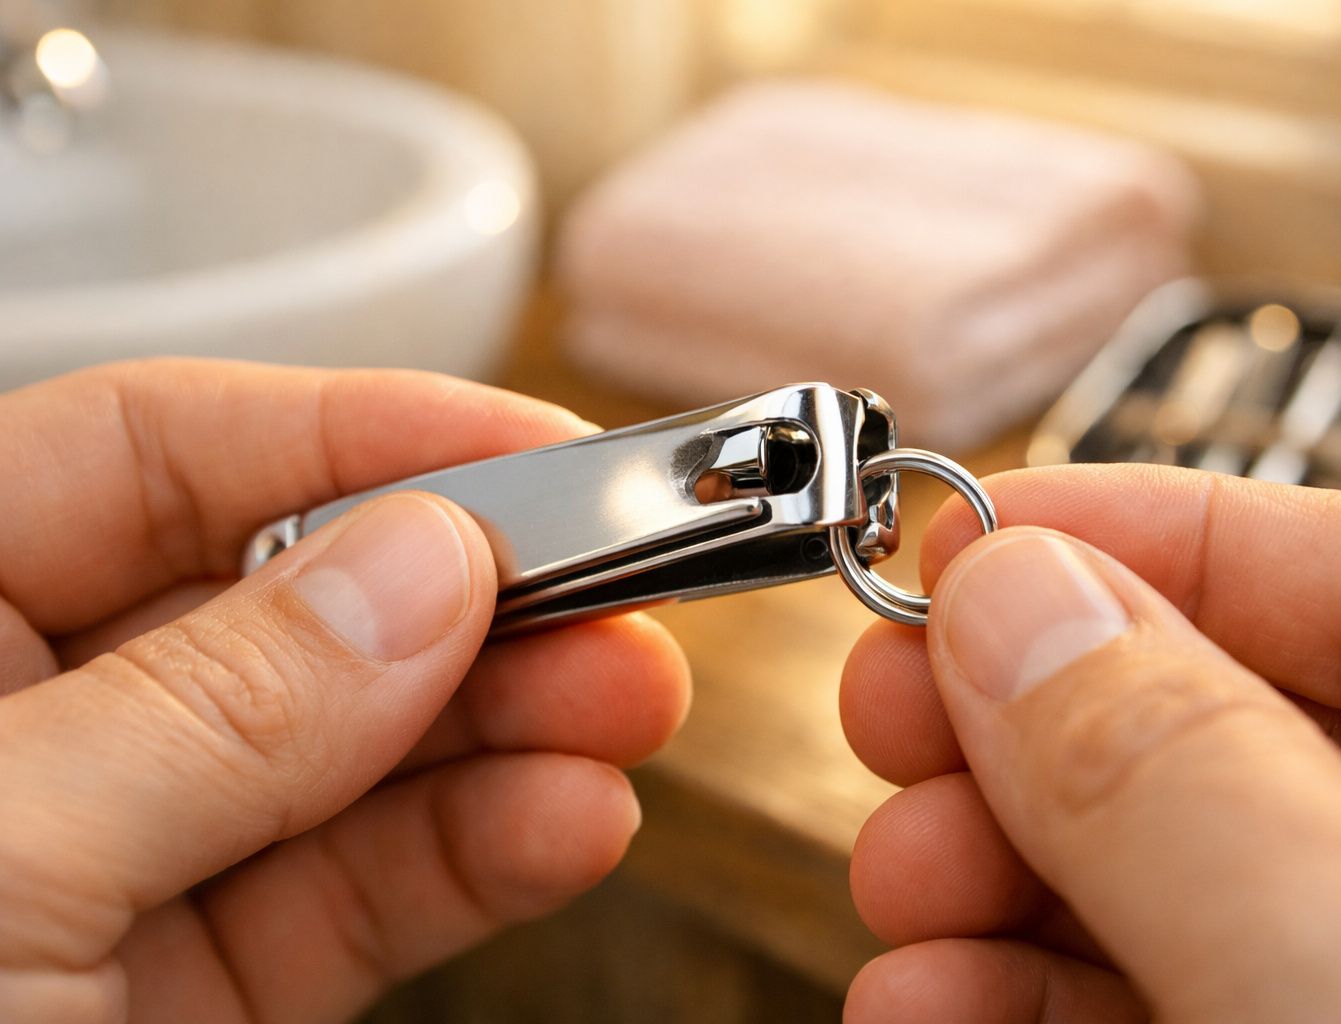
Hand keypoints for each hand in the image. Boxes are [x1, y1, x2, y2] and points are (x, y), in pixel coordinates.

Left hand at [0, 361, 689, 1021]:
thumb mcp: (5, 856)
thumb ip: (215, 710)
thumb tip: (418, 570)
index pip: (149, 452)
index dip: (353, 428)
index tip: (533, 443)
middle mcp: (33, 731)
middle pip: (287, 602)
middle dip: (473, 593)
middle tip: (621, 586)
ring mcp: (116, 866)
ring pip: (346, 756)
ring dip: (510, 726)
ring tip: (629, 703)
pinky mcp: (191, 996)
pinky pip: (352, 901)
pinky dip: (475, 860)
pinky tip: (570, 819)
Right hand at [841, 464, 1340, 1021]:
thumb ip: (1168, 759)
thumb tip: (1012, 594)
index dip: (1158, 536)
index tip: (974, 539)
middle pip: (1234, 732)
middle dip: (1028, 729)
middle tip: (890, 715)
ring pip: (1172, 883)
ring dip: (995, 878)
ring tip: (897, 889)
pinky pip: (1158, 1007)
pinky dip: (1023, 998)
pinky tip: (930, 1000)